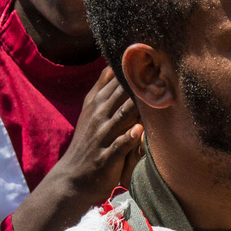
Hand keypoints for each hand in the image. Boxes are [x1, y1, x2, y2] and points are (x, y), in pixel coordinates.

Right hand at [8, 67, 141, 230]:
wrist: (71, 179)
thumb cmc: (88, 143)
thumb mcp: (91, 111)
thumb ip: (102, 88)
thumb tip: (112, 62)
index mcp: (97, 104)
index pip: (114, 79)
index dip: (130, 65)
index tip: (149, 51)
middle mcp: (99, 116)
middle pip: (120, 93)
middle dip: (138, 80)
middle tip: (159, 65)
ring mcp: (102, 137)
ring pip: (121, 116)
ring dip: (137, 105)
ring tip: (154, 93)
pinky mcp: (106, 157)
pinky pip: (119, 146)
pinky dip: (128, 138)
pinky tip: (139, 130)